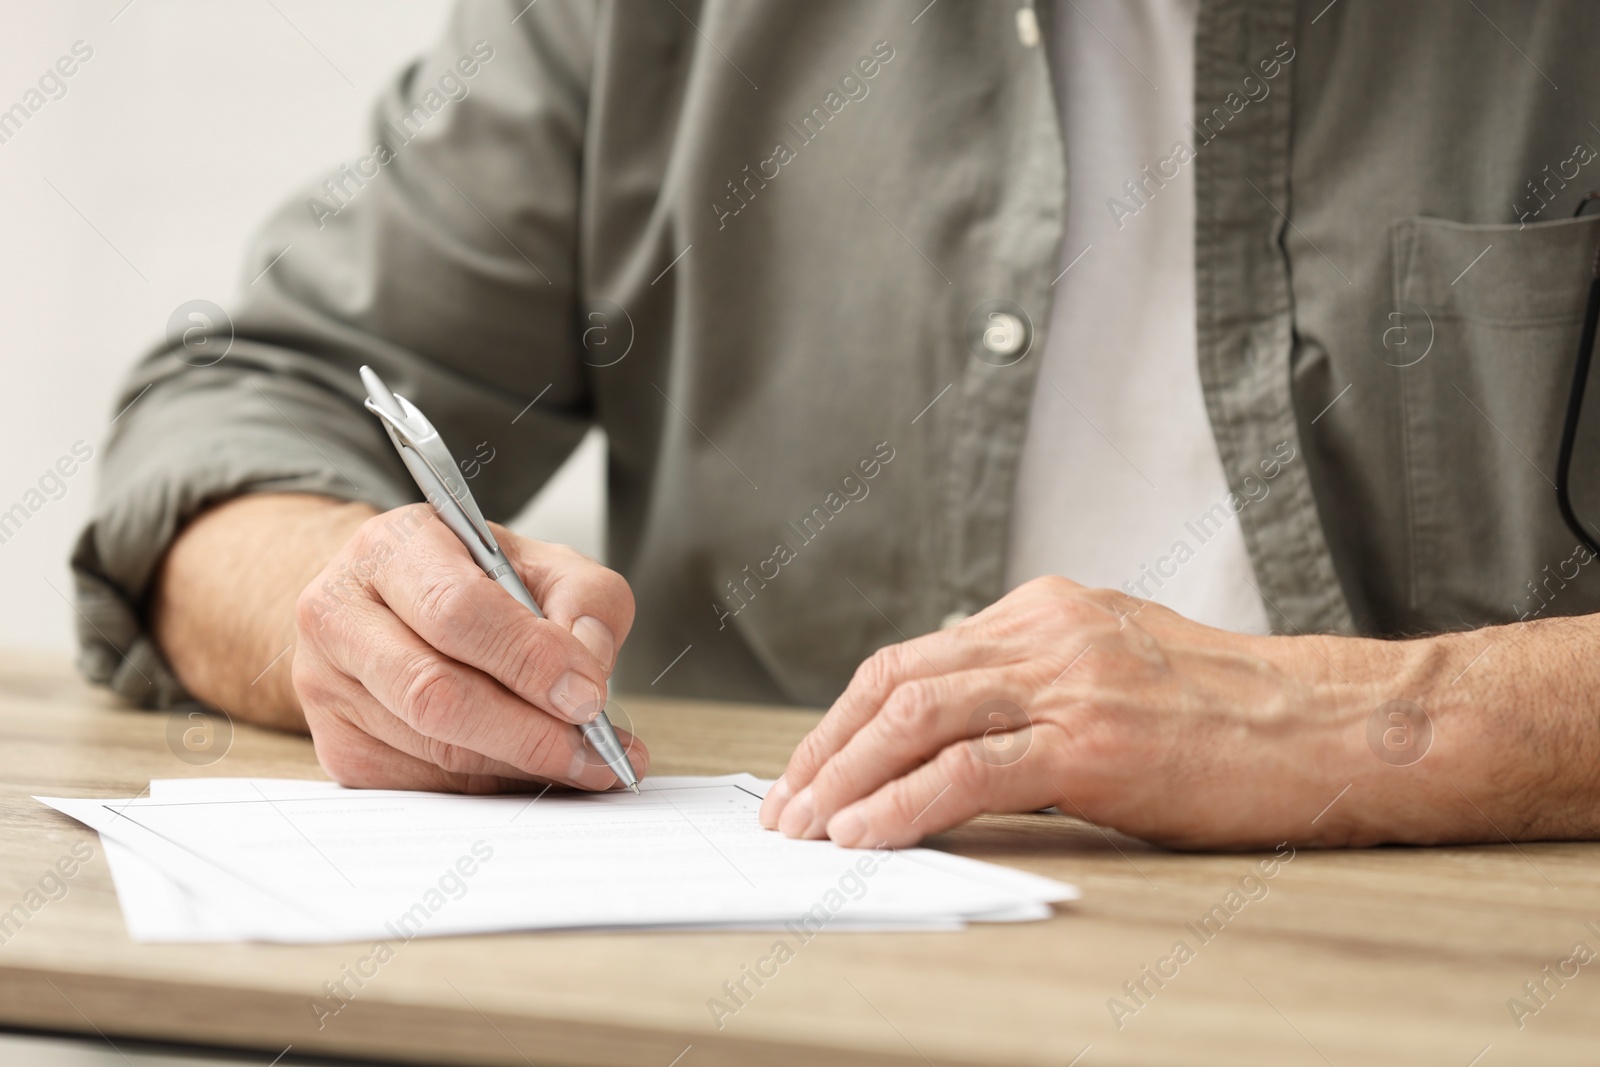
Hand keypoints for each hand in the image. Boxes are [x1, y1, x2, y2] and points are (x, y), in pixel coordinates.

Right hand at [291, 504, 647, 791]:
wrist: (393, 605)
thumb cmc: (474, 581)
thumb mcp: (541, 562)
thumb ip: (585, 599)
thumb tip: (588, 673)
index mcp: (392, 549)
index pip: (456, 611)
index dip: (529, 660)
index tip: (588, 695)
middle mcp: (340, 615)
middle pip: (435, 693)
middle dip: (530, 731)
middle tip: (596, 750)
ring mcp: (327, 687)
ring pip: (435, 750)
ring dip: (521, 765)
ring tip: (584, 762)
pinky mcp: (339, 748)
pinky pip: (427, 783)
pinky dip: (493, 783)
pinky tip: (531, 766)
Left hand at [758, 576, 1402, 850]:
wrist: (1329, 726)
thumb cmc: (1230, 710)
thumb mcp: (1118, 664)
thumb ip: (1038, 678)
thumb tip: (960, 723)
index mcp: (1044, 609)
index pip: (914, 657)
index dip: (849, 717)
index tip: (814, 766)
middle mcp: (1044, 631)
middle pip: (897, 680)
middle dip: (827, 748)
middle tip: (785, 806)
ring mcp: (1068, 682)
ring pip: (918, 717)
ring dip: (846, 776)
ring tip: (805, 827)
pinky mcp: (1093, 743)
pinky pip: (969, 770)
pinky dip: (902, 803)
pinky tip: (864, 834)